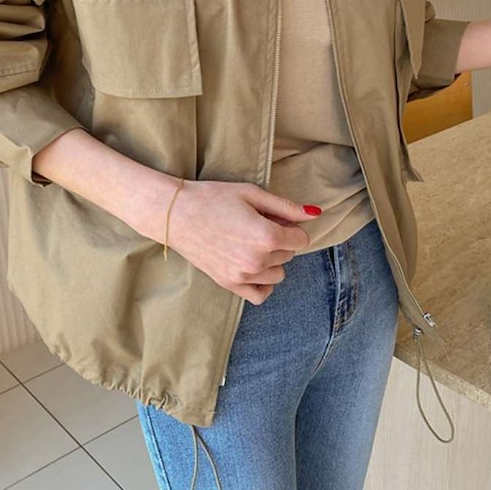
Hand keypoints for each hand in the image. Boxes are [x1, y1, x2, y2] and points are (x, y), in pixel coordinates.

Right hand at [145, 179, 319, 304]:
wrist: (175, 214)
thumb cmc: (213, 198)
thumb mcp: (252, 194)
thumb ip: (286, 207)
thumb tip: (315, 214)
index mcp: (267, 236)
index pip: (301, 239)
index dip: (290, 226)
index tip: (273, 218)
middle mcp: (258, 261)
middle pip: (289, 255)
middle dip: (279, 240)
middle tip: (255, 225)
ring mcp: (243, 276)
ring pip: (277, 274)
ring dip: (271, 260)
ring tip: (249, 243)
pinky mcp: (229, 284)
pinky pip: (260, 295)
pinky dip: (262, 283)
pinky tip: (251, 266)